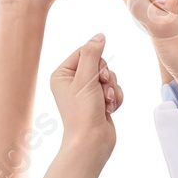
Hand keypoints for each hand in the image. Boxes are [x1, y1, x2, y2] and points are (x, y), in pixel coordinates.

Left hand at [50, 34, 122, 157]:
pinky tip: (110, 110)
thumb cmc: (83, 112)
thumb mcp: (86, 78)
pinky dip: (115, 99)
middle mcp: (72, 82)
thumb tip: (99, 35)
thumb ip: (92, 54)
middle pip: (99, 63)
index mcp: (62, 74)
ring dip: (112, 90)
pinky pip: (114, 90)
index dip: (97, 61)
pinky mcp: (99, 102)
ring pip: (109, 77)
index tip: (98, 75)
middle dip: (106, 78)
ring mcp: (86, 92)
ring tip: (105, 104)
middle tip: (101, 91)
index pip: (85, 51)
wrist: (91, 142)